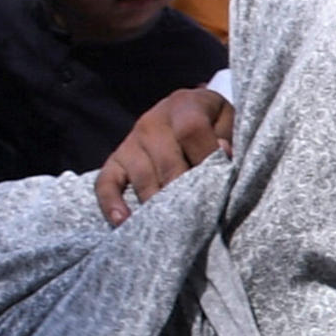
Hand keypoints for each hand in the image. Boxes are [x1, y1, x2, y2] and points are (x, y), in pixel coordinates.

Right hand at [95, 86, 234, 223]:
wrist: (188, 109)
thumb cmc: (214, 122)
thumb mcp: (228, 121)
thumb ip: (229, 136)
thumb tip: (222, 153)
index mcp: (184, 106)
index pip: (191, 130)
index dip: (206, 157)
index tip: (221, 180)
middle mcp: (152, 122)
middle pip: (167, 162)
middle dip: (184, 193)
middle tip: (199, 218)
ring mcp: (131, 141)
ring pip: (142, 178)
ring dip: (158, 206)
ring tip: (173, 229)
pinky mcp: (116, 161)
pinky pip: (106, 183)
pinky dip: (111, 203)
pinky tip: (123, 222)